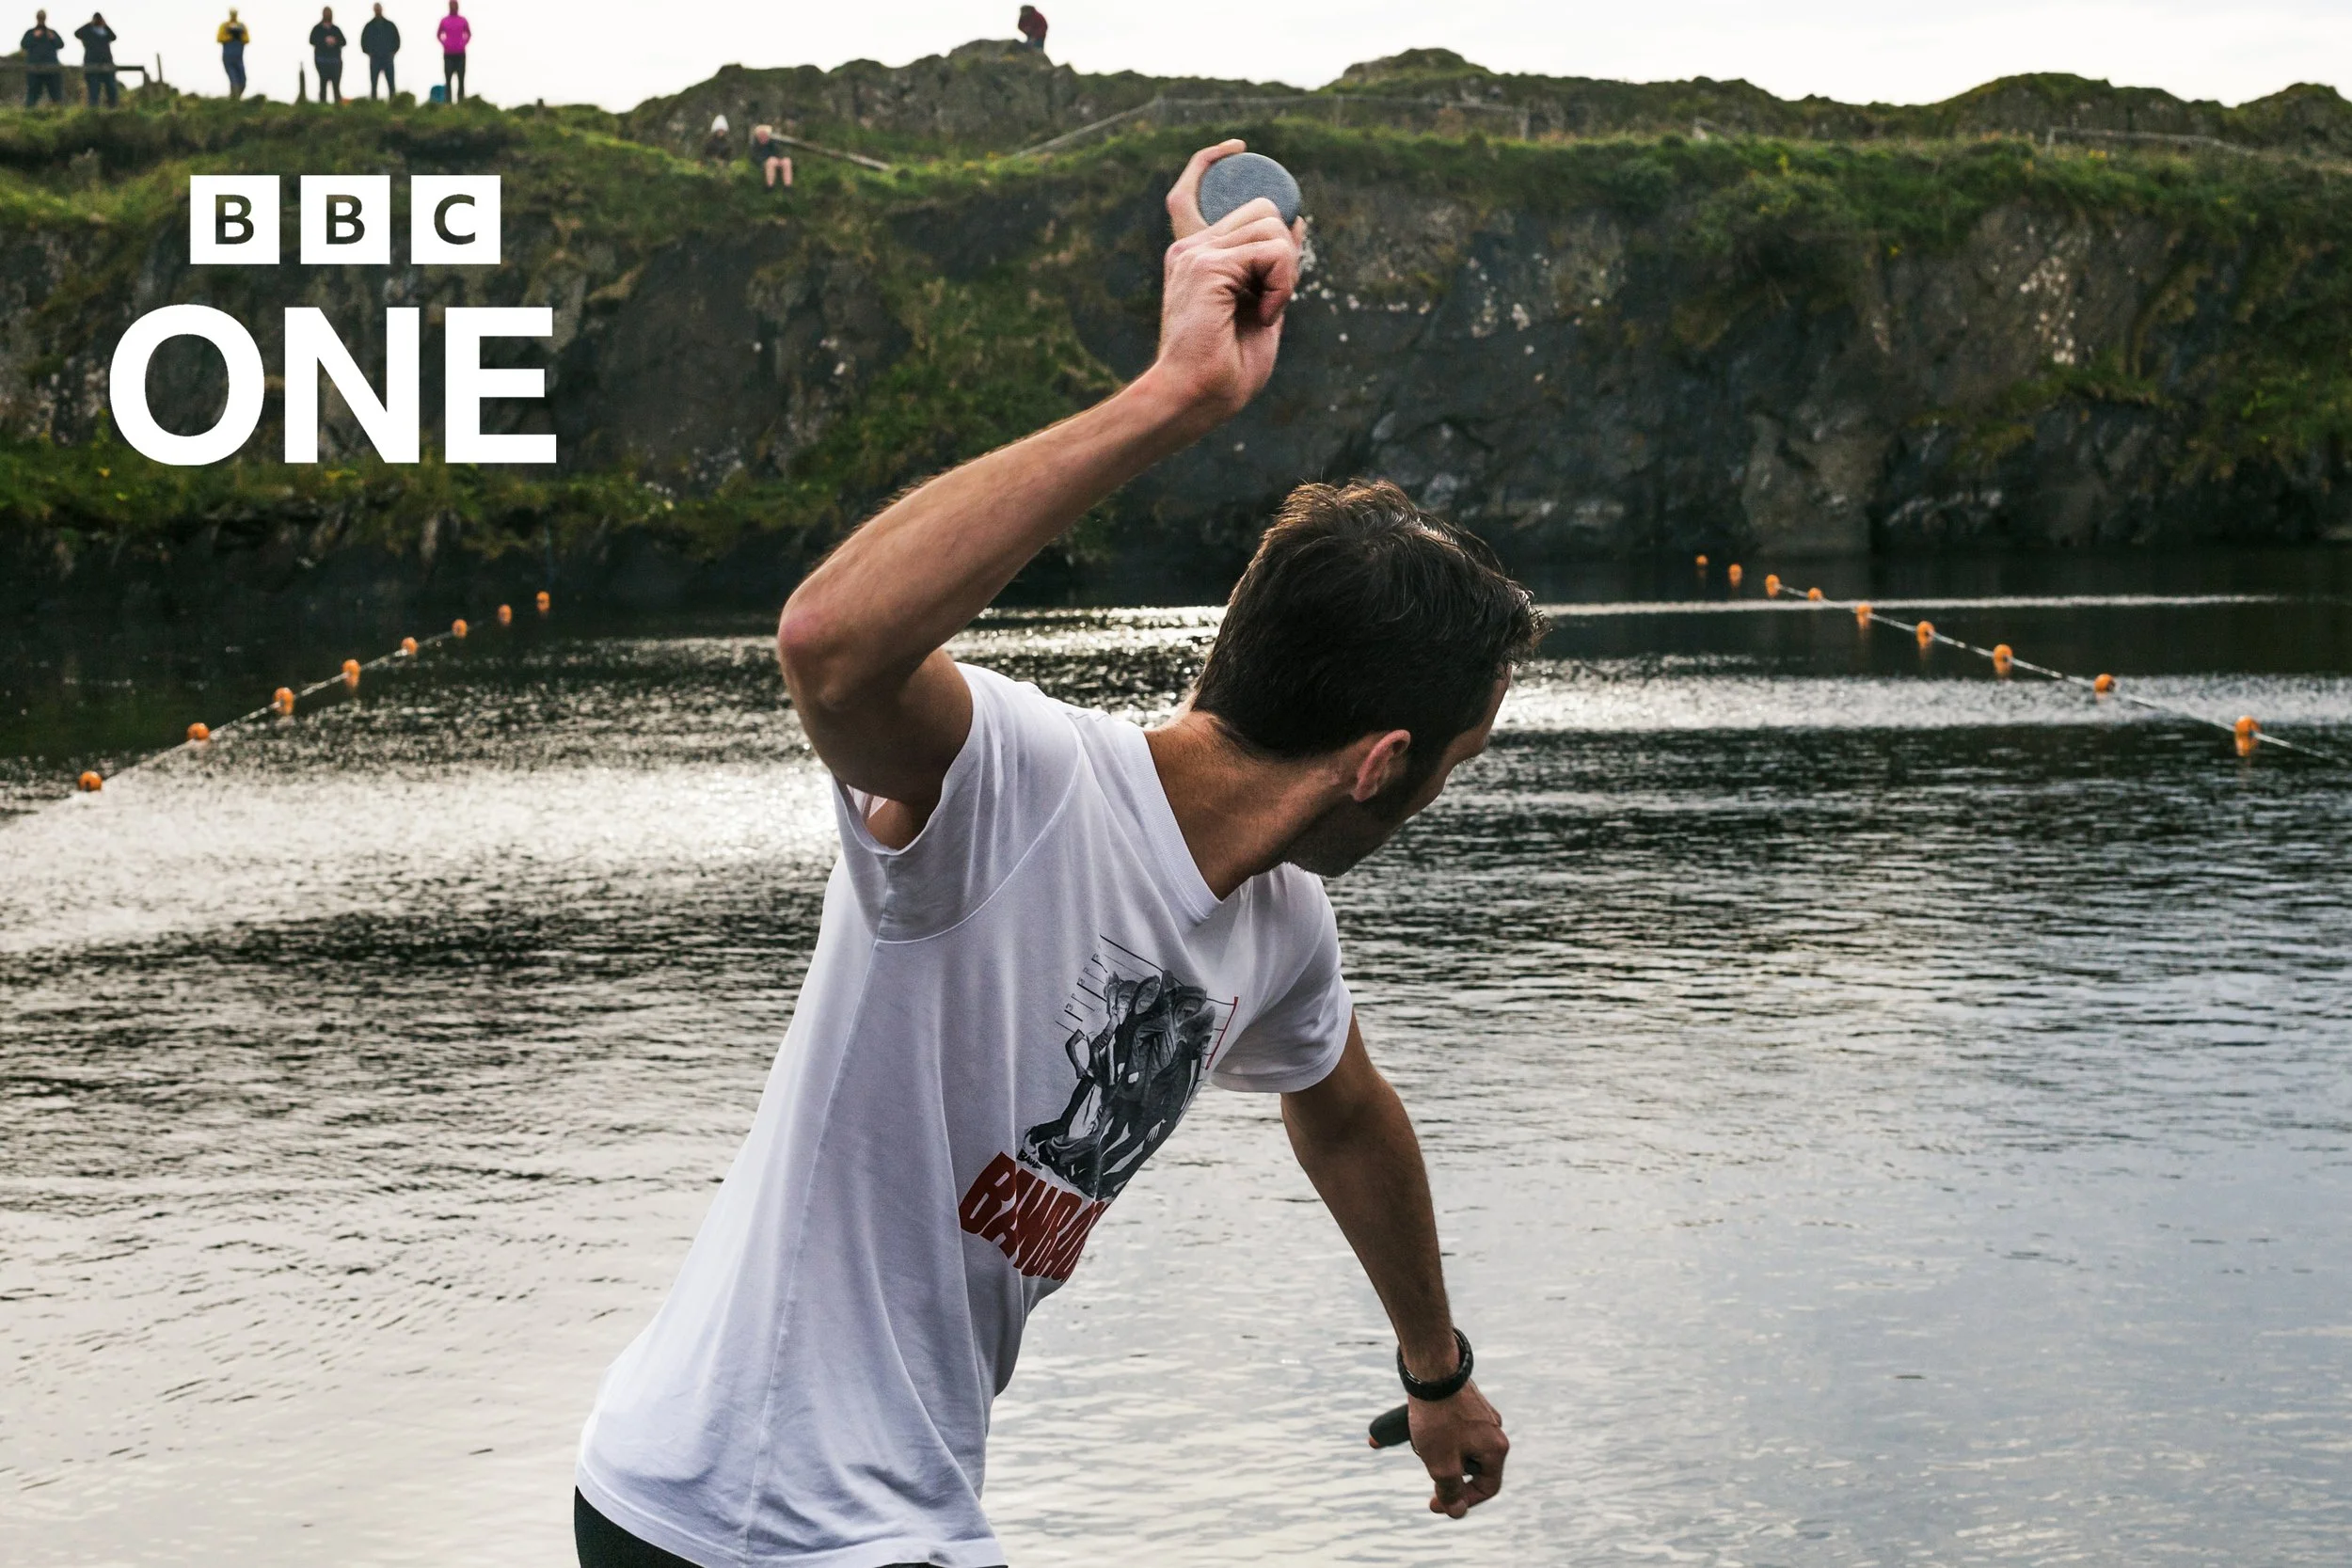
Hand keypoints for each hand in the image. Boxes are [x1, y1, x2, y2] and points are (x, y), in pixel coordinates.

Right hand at [1149, 140, 1305, 423]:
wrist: (1195, 400)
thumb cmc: (1225, 371)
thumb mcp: (1262, 308)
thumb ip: (1274, 267)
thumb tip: (1297, 221)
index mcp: (1193, 257)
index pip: (1190, 188)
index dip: (1210, 160)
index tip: (1239, 146)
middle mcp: (1189, 248)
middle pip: (1260, 209)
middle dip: (1285, 253)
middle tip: (1273, 300)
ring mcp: (1195, 254)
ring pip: (1271, 226)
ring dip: (1287, 273)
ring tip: (1266, 310)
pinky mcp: (1207, 266)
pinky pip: (1271, 251)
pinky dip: (1283, 284)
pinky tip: (1264, 314)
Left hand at [1407, 1380, 1507, 1518]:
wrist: (1431, 1368)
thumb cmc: (1438, 1418)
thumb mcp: (1441, 1464)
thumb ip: (1450, 1491)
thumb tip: (1456, 1511)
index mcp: (1496, 1448)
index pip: (1487, 1487)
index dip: (1462, 1501)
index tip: (1434, 1502)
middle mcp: (1493, 1430)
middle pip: (1471, 1465)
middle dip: (1446, 1469)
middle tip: (1426, 1463)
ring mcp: (1481, 1413)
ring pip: (1459, 1444)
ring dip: (1437, 1449)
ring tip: (1418, 1438)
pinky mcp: (1465, 1399)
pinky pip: (1452, 1425)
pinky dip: (1434, 1431)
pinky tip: (1416, 1423)